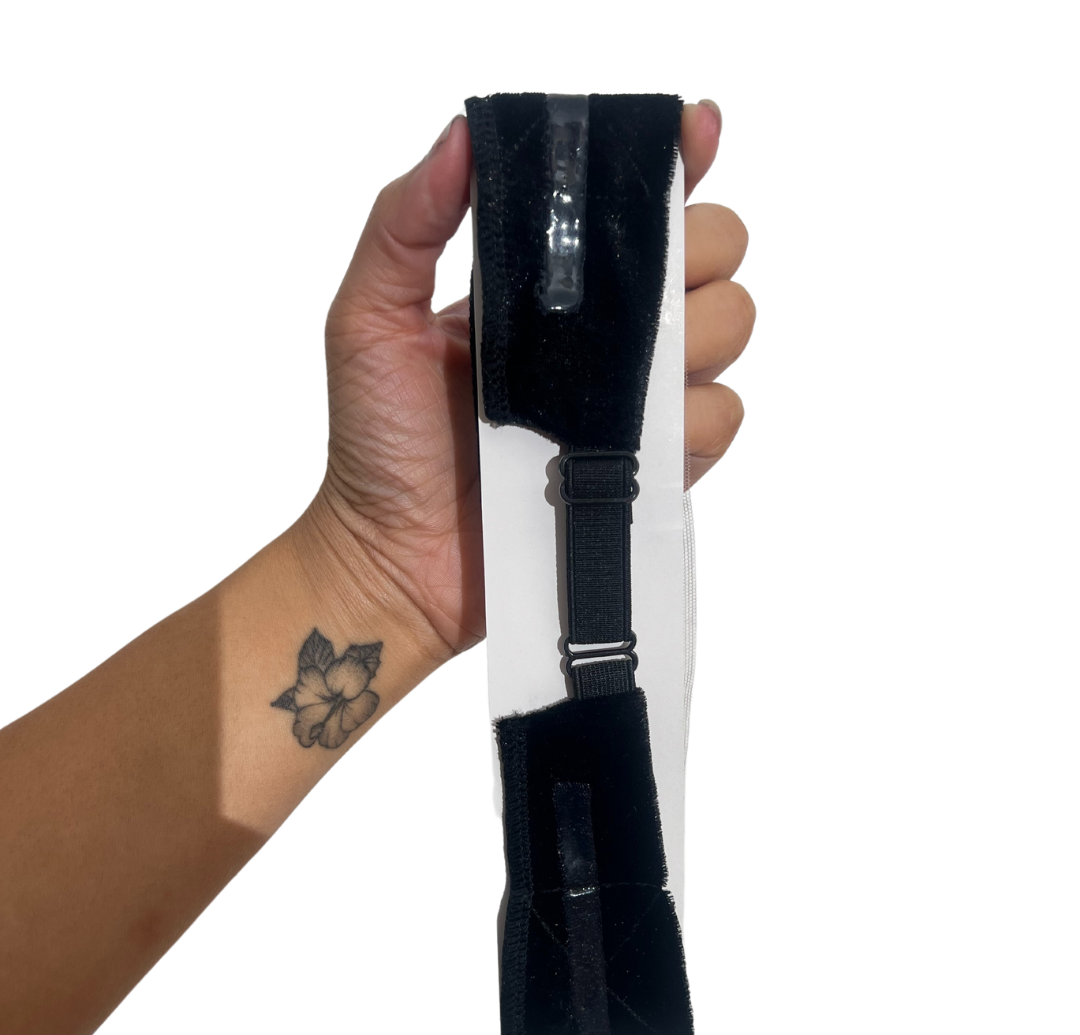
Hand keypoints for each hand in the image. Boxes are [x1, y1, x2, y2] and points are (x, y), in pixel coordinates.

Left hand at [304, 98, 754, 658]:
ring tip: (628, 369)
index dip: (677, 159)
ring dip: (699, 332)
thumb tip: (464, 132)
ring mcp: (636, 400)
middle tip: (642, 282)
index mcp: (549, 282)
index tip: (695, 133)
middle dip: (698, 248)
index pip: (637, 202)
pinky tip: (638, 434)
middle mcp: (605, 333)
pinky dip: (692, 419)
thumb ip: (409, 220)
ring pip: (730, 328)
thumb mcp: (369, 317)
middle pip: (711, 255)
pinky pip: (718, 418)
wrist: (397, 558)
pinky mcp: (656, 467)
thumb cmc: (377, 440)